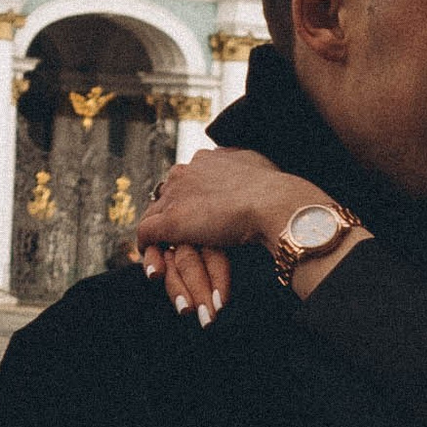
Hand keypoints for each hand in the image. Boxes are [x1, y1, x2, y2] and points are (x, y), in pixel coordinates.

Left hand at [133, 150, 350, 322]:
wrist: (277, 203)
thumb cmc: (280, 192)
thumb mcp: (262, 168)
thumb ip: (248, 168)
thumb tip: (251, 171)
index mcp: (209, 159)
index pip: (189, 178)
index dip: (193, 199)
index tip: (201, 216)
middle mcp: (188, 171)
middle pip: (168, 194)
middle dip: (174, 215)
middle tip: (181, 237)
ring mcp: (176, 195)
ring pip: (155, 214)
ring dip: (161, 235)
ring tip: (166, 256)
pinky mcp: (171, 220)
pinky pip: (147, 234)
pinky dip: (149, 250)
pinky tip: (158, 267)